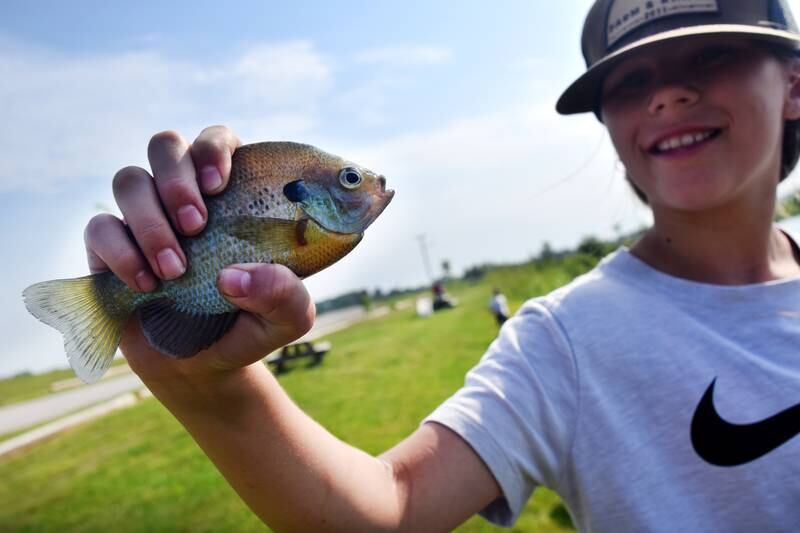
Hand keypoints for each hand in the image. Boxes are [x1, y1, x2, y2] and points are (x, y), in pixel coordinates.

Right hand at [83, 126, 315, 381]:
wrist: (204, 367)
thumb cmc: (251, 326)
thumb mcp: (287, 318)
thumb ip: (283, 294)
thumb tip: (235, 276)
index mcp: (231, 193)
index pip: (217, 141)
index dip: (213, 148)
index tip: (218, 184)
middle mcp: (182, 195)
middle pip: (165, 145)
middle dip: (176, 178)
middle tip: (196, 225)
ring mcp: (143, 216)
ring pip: (129, 180)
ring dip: (150, 221)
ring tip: (175, 270)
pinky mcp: (109, 246)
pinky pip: (99, 227)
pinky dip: (121, 252)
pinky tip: (148, 285)